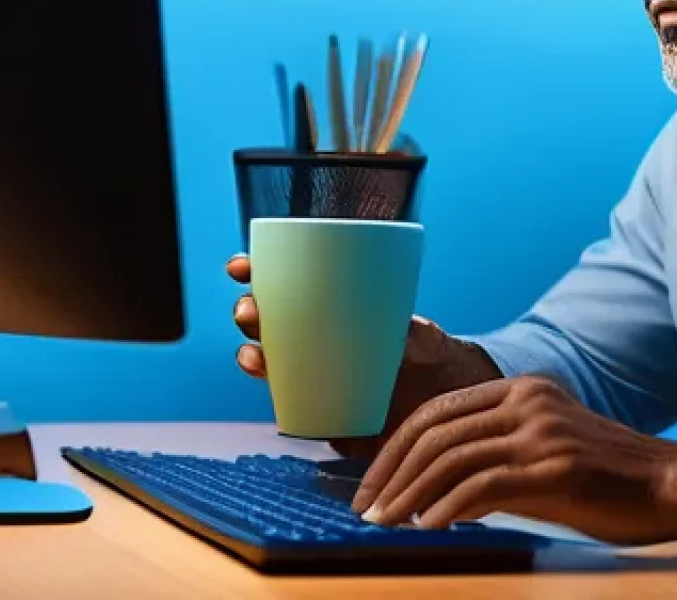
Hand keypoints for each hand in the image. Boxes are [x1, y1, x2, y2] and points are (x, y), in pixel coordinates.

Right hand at [226, 253, 503, 459]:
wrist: (436, 399)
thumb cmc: (425, 353)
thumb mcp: (418, 333)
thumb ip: (410, 331)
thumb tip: (403, 331)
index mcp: (328, 309)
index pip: (284, 287)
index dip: (256, 274)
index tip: (240, 267)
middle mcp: (313, 339)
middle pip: (267, 322)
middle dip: (248, 313)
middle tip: (250, 310)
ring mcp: (312, 372)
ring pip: (269, 360)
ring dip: (251, 355)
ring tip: (254, 355)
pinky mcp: (317, 408)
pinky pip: (285, 402)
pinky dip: (273, 395)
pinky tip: (266, 387)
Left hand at [349, 375, 676, 544]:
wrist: (670, 485)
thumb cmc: (606, 478)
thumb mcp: (544, 454)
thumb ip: (494, 460)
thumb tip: (435, 494)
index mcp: (522, 389)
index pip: (440, 411)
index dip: (397, 447)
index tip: (373, 482)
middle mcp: (528, 401)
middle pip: (437, 429)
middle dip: (391, 470)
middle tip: (366, 507)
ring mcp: (541, 431)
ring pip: (452, 456)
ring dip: (409, 493)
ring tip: (384, 523)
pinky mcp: (554, 467)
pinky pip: (483, 484)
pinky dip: (447, 507)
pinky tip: (429, 527)